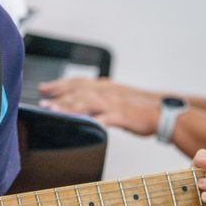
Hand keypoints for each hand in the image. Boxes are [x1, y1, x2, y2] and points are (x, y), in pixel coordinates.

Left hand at [38, 77, 160, 134]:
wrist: (163, 112)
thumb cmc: (141, 109)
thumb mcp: (118, 99)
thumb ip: (101, 101)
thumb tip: (84, 105)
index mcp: (106, 87)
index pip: (78, 82)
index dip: (60, 84)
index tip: (44, 88)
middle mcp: (107, 92)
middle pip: (78, 91)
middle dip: (58, 95)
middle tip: (41, 100)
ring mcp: (114, 104)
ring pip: (86, 102)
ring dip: (68, 106)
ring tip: (52, 110)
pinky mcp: (121, 116)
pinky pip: (103, 118)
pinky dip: (90, 120)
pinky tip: (80, 123)